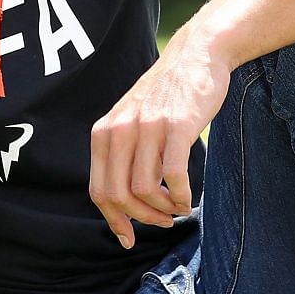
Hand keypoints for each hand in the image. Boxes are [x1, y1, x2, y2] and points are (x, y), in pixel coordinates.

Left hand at [89, 37, 230, 247]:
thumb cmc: (167, 95)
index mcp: (104, 133)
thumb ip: (122, 153)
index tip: (129, 238)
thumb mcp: (131, 120)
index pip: (99, 190)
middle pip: (118, 195)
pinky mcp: (177, 126)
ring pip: (144, 190)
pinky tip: (187, 198)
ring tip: (177, 209)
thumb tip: (122, 201)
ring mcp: (147, 128)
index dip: (113, 220)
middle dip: (140, 219)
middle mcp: (120, 130)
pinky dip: (179, 196)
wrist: (196, 55)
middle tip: (162, 222)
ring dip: (162, 210)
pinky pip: (172, 176)